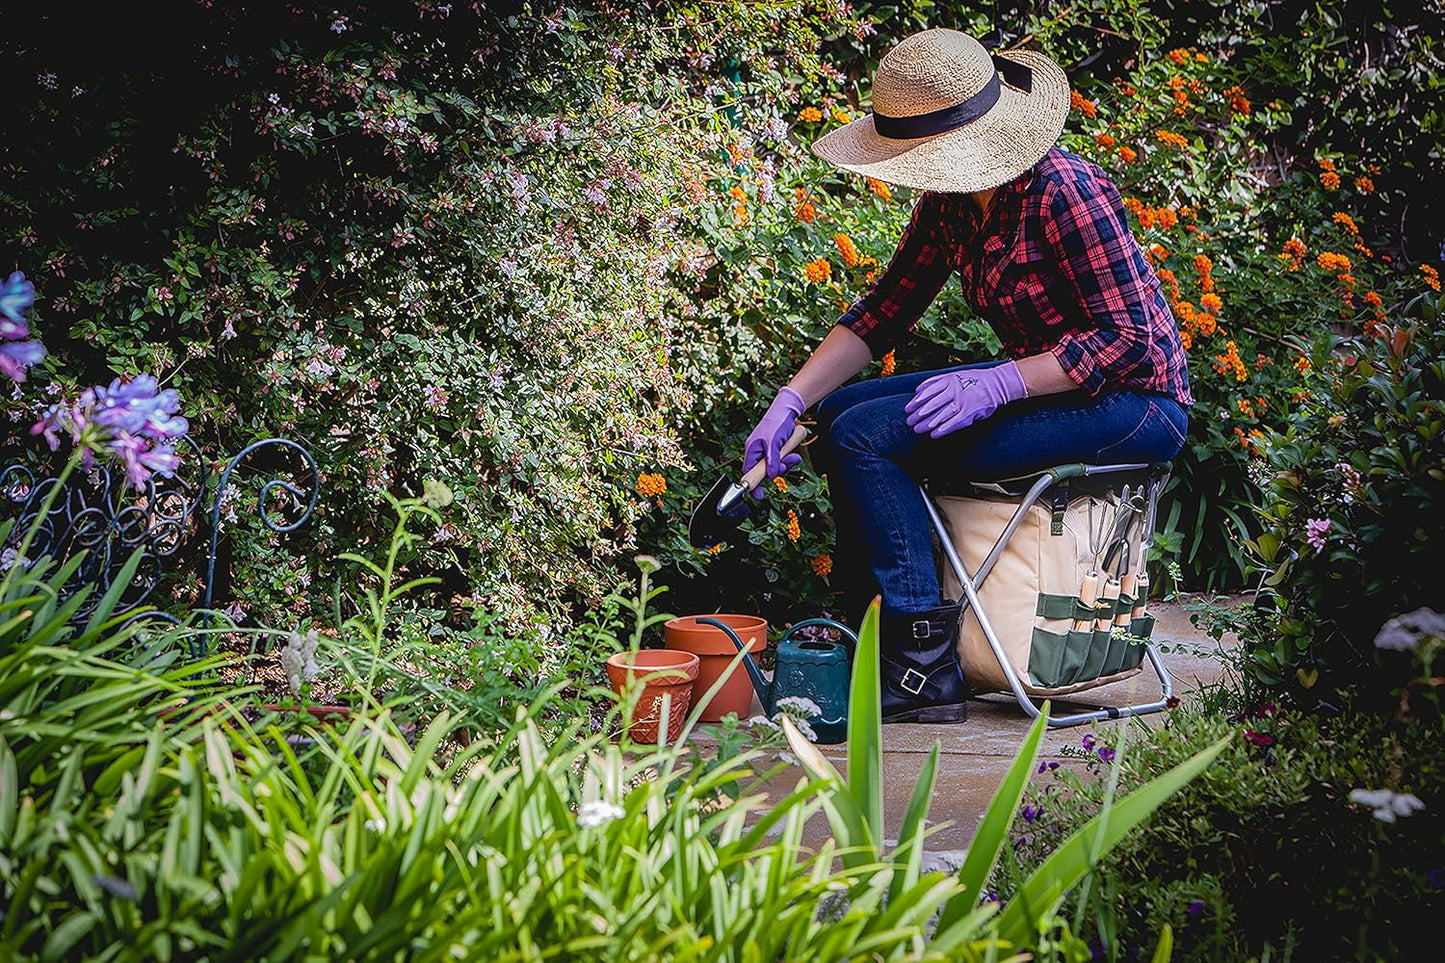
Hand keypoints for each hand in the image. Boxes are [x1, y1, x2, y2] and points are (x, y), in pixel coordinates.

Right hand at [742, 386, 805, 498]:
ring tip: (793, 455)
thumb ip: (773, 460)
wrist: (788, 409)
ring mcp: (768, 451)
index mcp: (752, 449)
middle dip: (778, 470)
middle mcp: (758, 451)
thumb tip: (772, 476)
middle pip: (765, 471)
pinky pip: (782, 460)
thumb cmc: (777, 422)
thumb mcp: (774, 443)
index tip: (759, 495)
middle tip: (786, 464)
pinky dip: (789, 458)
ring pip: (776, 467)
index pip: (749, 471)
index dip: (753, 484)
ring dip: (786, 463)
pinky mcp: (777, 449)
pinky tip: (794, 453)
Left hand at [904, 362, 1026, 438]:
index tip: (908, 409)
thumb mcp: (954, 376)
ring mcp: (963, 402)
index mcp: (949, 380)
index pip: (928, 391)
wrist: (996, 384)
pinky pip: (954, 423)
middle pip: (932, 404)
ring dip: (928, 424)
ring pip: (941, 414)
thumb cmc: (973, 381)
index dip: (916, 401)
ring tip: (918, 429)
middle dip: (919, 414)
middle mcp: (955, 390)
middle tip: (910, 421)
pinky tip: (934, 434)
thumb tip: (918, 390)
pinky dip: (943, 429)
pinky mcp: (970, 413)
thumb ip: (937, 382)